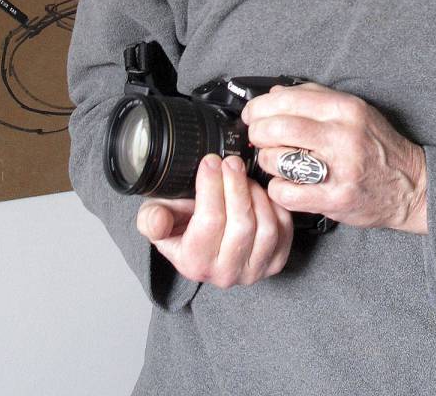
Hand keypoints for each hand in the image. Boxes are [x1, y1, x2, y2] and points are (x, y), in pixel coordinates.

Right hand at [135, 153, 293, 287]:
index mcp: (194, 263)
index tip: (210, 161)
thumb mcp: (157, 218)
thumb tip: (157, 222)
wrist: (204, 241)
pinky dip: (274, 204)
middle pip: (241, 225)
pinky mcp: (276, 260)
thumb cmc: (182, 225)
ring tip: (243, 176)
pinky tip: (258, 190)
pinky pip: (284, 228)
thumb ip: (152, 219)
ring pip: (266, 227)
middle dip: (236, 185)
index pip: (209, 223)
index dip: (211, 186)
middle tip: (231, 162)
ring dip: (256, 194)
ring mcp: (254, 270)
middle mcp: (225, 273)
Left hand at [242, 83, 427, 233]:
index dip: (260, 106)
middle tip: (257, 137)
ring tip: (274, 161)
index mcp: (346, 108)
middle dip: (257, 132)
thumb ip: (316, 98)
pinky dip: (277, 188)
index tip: (252, 113)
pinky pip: (286, 192)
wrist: (412, 186)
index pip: (287, 99)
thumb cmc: (379, 147)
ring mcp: (340, 169)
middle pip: (277, 128)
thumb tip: (276, 92)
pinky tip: (286, 184)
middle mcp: (343, 135)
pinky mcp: (335, 199)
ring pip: (277, 159)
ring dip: (266, 161)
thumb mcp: (356, 110)